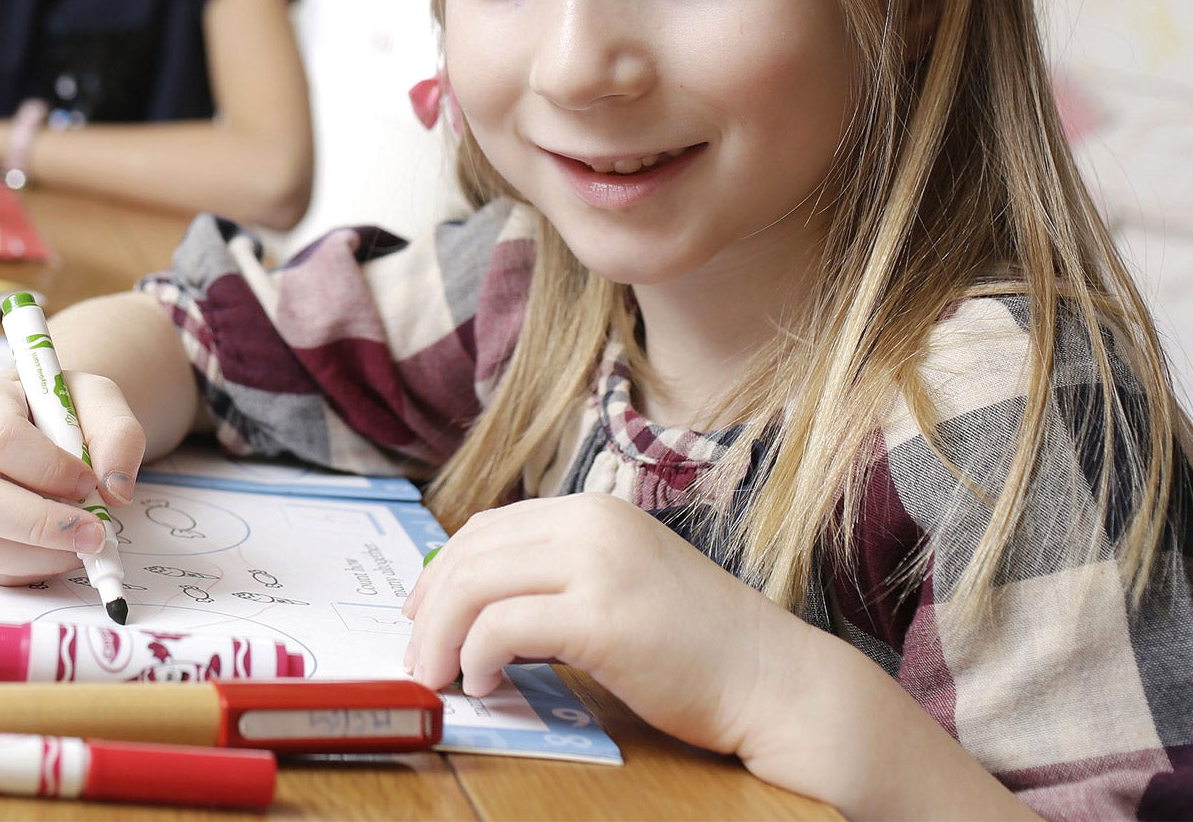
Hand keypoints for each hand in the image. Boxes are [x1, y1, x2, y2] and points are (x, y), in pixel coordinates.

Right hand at [0, 368, 143, 584]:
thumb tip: (115, 491)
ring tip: (82, 543)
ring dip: (41, 555)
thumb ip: (117, 433)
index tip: (89, 481)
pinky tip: (58, 551)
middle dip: (44, 525)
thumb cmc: (57, 411)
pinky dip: (29, 570)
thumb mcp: (95, 400)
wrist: (34, 426)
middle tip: (95, 533)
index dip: (49, 468)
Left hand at [403, 494, 819, 766]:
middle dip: (429, 606)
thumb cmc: (698, 647)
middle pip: (471, 552)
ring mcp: (599, 565)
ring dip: (442, 635)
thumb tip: (479, 602)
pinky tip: (485, 683)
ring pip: (477, 584)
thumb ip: (559, 578)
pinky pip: (504, 627)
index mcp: (592, 510)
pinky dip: (477, 656)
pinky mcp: (604, 617)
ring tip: (438, 675)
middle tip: (416, 653)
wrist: (776, 681)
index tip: (420, 613)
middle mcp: (591, 523)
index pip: (488, 528)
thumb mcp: (620, 583)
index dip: (441, 571)